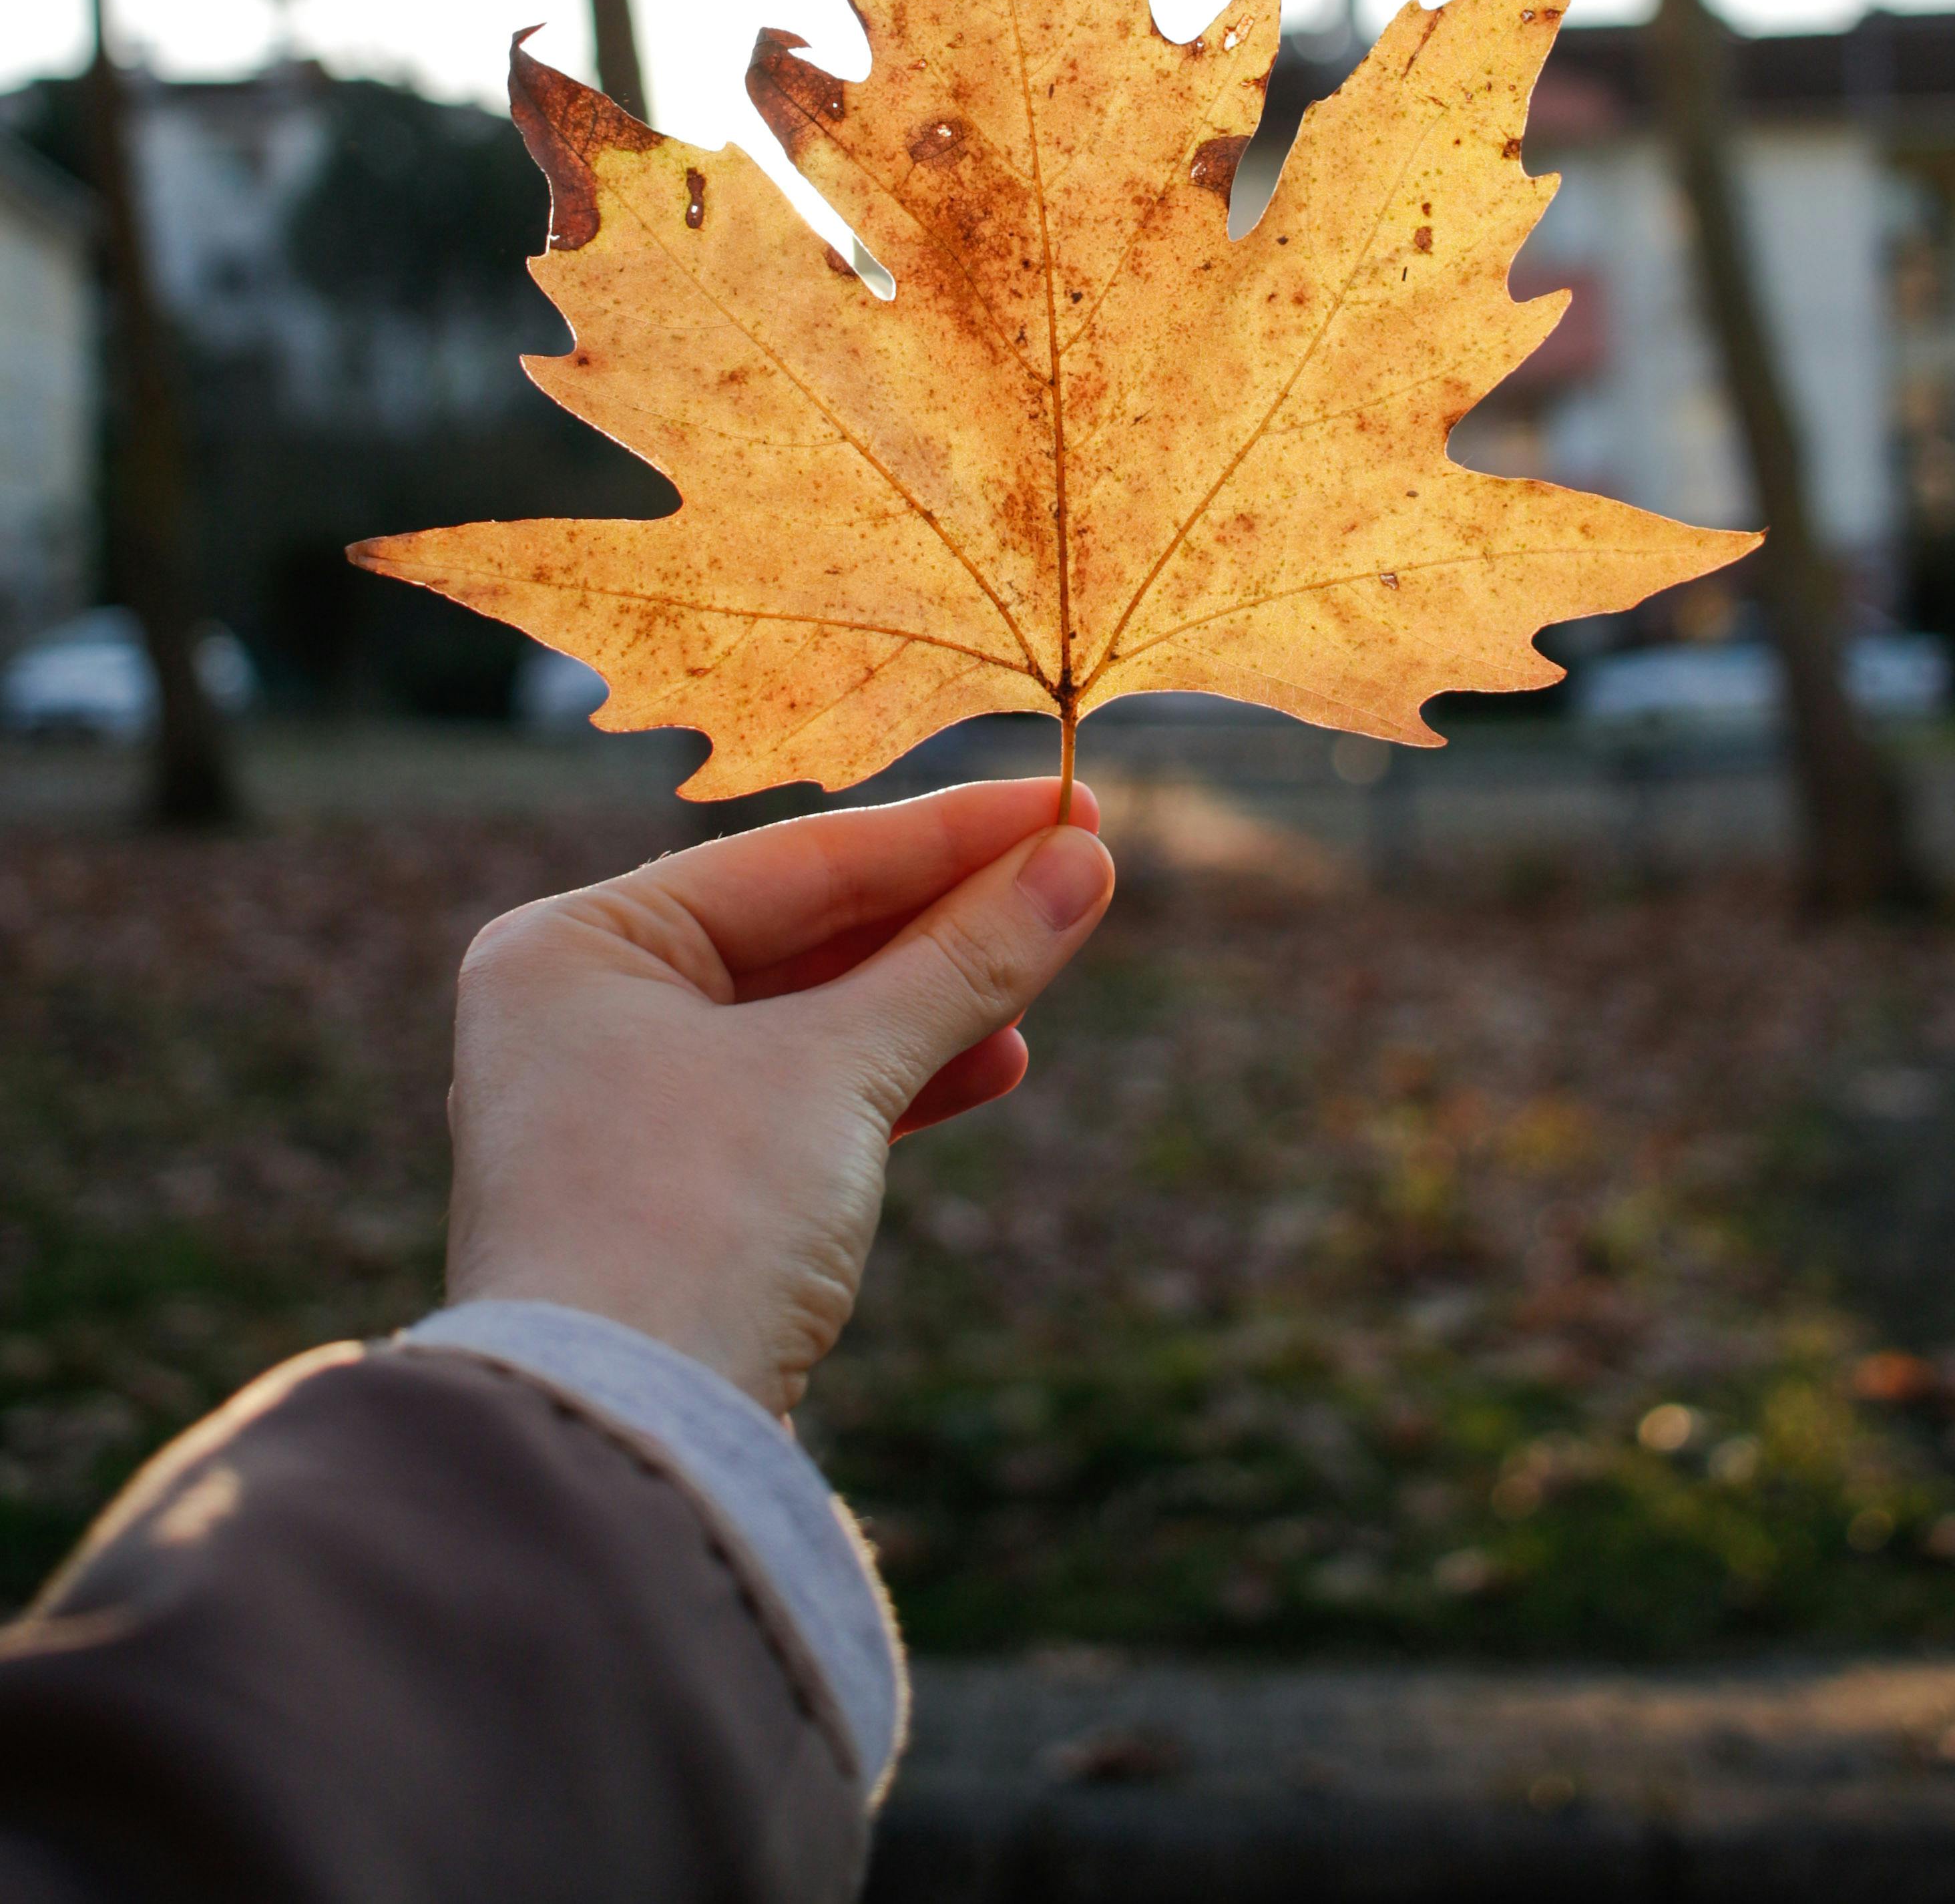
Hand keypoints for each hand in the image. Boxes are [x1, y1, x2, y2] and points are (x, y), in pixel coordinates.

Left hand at [442, 778, 1112, 1413]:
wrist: (620, 1456)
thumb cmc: (691, 1225)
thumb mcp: (837, 1071)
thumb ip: (960, 962)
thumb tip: (1079, 865)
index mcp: (572, 948)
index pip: (791, 859)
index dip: (943, 833)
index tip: (1063, 802)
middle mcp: (579, 1015)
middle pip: (800, 934)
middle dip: (945, 912)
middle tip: (1079, 867)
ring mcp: (620, 1113)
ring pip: (808, 1022)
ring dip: (934, 999)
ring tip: (1050, 961)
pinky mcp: (671, 1203)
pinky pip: (800, 1104)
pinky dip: (894, 1082)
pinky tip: (995, 1063)